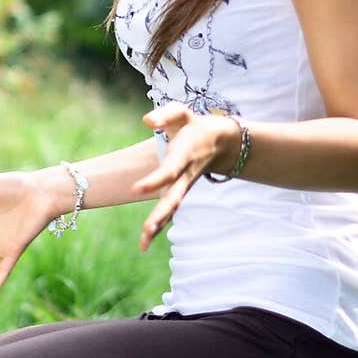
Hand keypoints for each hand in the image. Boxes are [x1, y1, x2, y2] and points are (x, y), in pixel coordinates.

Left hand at [133, 102, 234, 250]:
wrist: (220, 142)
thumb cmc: (194, 125)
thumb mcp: (182, 113)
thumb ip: (166, 114)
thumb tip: (147, 120)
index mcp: (184, 155)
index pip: (169, 170)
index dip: (155, 180)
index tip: (137, 188)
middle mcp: (185, 175)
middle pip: (174, 197)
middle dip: (161, 213)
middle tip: (147, 228)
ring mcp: (184, 186)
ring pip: (172, 208)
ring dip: (159, 225)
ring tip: (143, 244)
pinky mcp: (181, 192)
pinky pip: (170, 211)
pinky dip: (159, 226)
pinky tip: (144, 243)